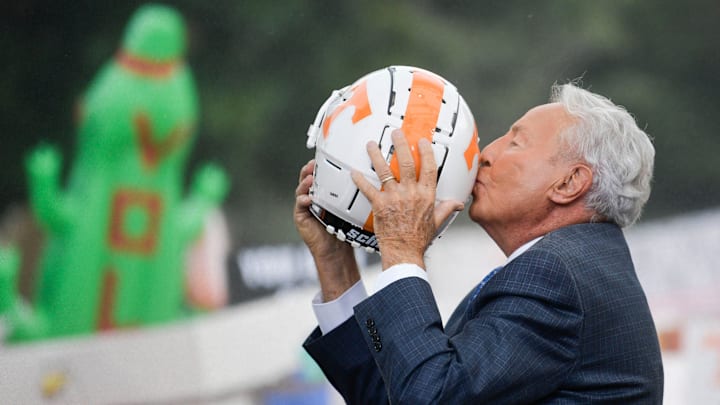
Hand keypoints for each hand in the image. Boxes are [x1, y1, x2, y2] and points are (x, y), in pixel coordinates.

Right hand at [294, 160, 358, 300]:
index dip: (323, 164)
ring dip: (305, 181)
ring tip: (310, 177)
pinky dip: (303, 199)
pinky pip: (300, 204)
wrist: (336, 251)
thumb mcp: (353, 209)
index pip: (323, 174)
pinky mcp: (300, 216)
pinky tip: (309, 198)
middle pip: (310, 177)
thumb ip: (359, 195)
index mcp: (326, 192)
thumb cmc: (346, 229)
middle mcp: (314, 195)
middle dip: (310, 168)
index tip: (327, 155)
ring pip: (302, 188)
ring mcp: (305, 205)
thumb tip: (379, 180)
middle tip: (314, 162)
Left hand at [352, 130, 463, 269]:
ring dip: (376, 156)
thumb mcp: (437, 221)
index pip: (429, 168)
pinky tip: (353, 172)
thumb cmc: (420, 239)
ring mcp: (395, 198)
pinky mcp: (380, 205)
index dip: (426, 152)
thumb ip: (446, 208)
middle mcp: (411, 193)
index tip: (422, 141)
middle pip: (407, 162)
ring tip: (371, 145)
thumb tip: (458, 203)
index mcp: (427, 195)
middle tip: (395, 133)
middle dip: (400, 144)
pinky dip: (359, 180)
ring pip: (385, 171)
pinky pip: (368, 189)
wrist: (405, 252)